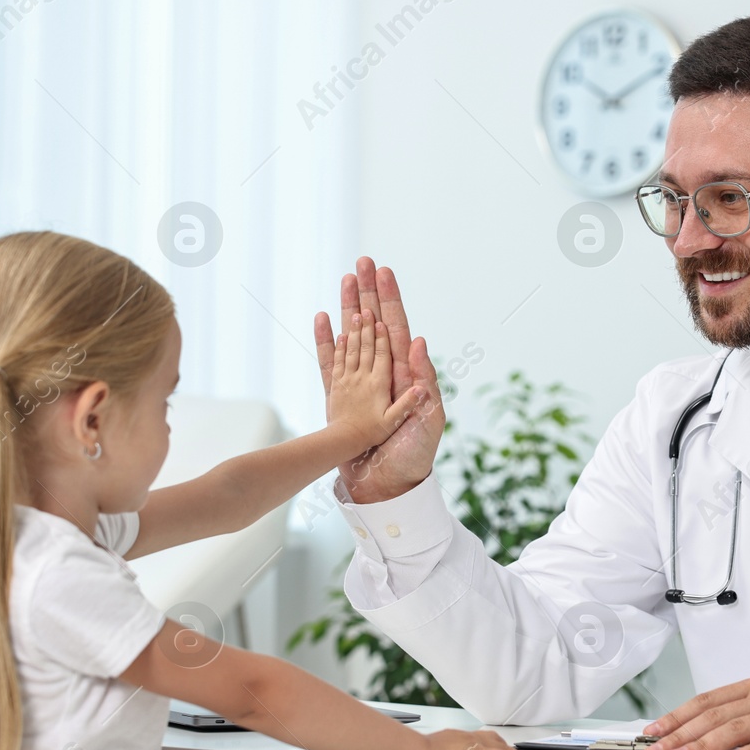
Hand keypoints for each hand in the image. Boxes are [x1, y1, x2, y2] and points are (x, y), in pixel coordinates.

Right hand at [314, 258, 445, 502]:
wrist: (388, 486)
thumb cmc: (414, 456)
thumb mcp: (427, 416)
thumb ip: (423, 380)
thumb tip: (418, 340)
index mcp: (407, 373)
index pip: (398, 326)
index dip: (390, 298)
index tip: (383, 271)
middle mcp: (384, 372)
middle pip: (374, 323)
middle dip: (368, 293)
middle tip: (362, 263)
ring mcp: (361, 382)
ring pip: (353, 336)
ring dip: (348, 309)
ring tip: (343, 280)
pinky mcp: (341, 397)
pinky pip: (331, 362)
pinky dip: (326, 339)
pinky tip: (322, 318)